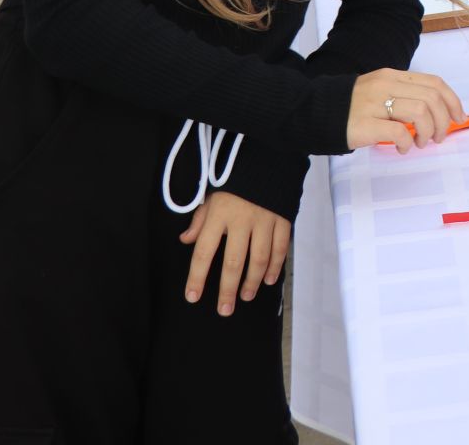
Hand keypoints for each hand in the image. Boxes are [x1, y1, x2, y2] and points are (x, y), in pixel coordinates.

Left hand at [180, 191, 291, 316]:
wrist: (269, 158)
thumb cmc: (235, 181)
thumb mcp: (211, 196)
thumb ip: (199, 220)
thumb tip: (186, 240)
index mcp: (219, 214)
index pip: (203, 252)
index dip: (197, 276)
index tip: (192, 296)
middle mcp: (241, 220)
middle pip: (233, 262)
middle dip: (228, 289)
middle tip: (224, 309)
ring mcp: (265, 220)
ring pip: (259, 258)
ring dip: (252, 281)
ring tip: (246, 296)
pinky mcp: (283, 218)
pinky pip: (281, 247)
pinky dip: (276, 266)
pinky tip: (269, 280)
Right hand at [348, 68, 465, 153]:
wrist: (315, 112)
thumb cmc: (352, 107)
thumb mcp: (380, 91)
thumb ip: (404, 96)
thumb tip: (436, 114)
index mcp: (392, 76)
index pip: (434, 82)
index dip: (452, 100)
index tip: (458, 116)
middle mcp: (386, 85)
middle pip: (431, 98)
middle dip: (443, 120)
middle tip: (438, 137)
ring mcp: (375, 103)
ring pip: (420, 111)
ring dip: (427, 132)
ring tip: (419, 143)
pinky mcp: (365, 123)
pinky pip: (398, 131)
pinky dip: (407, 142)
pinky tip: (402, 148)